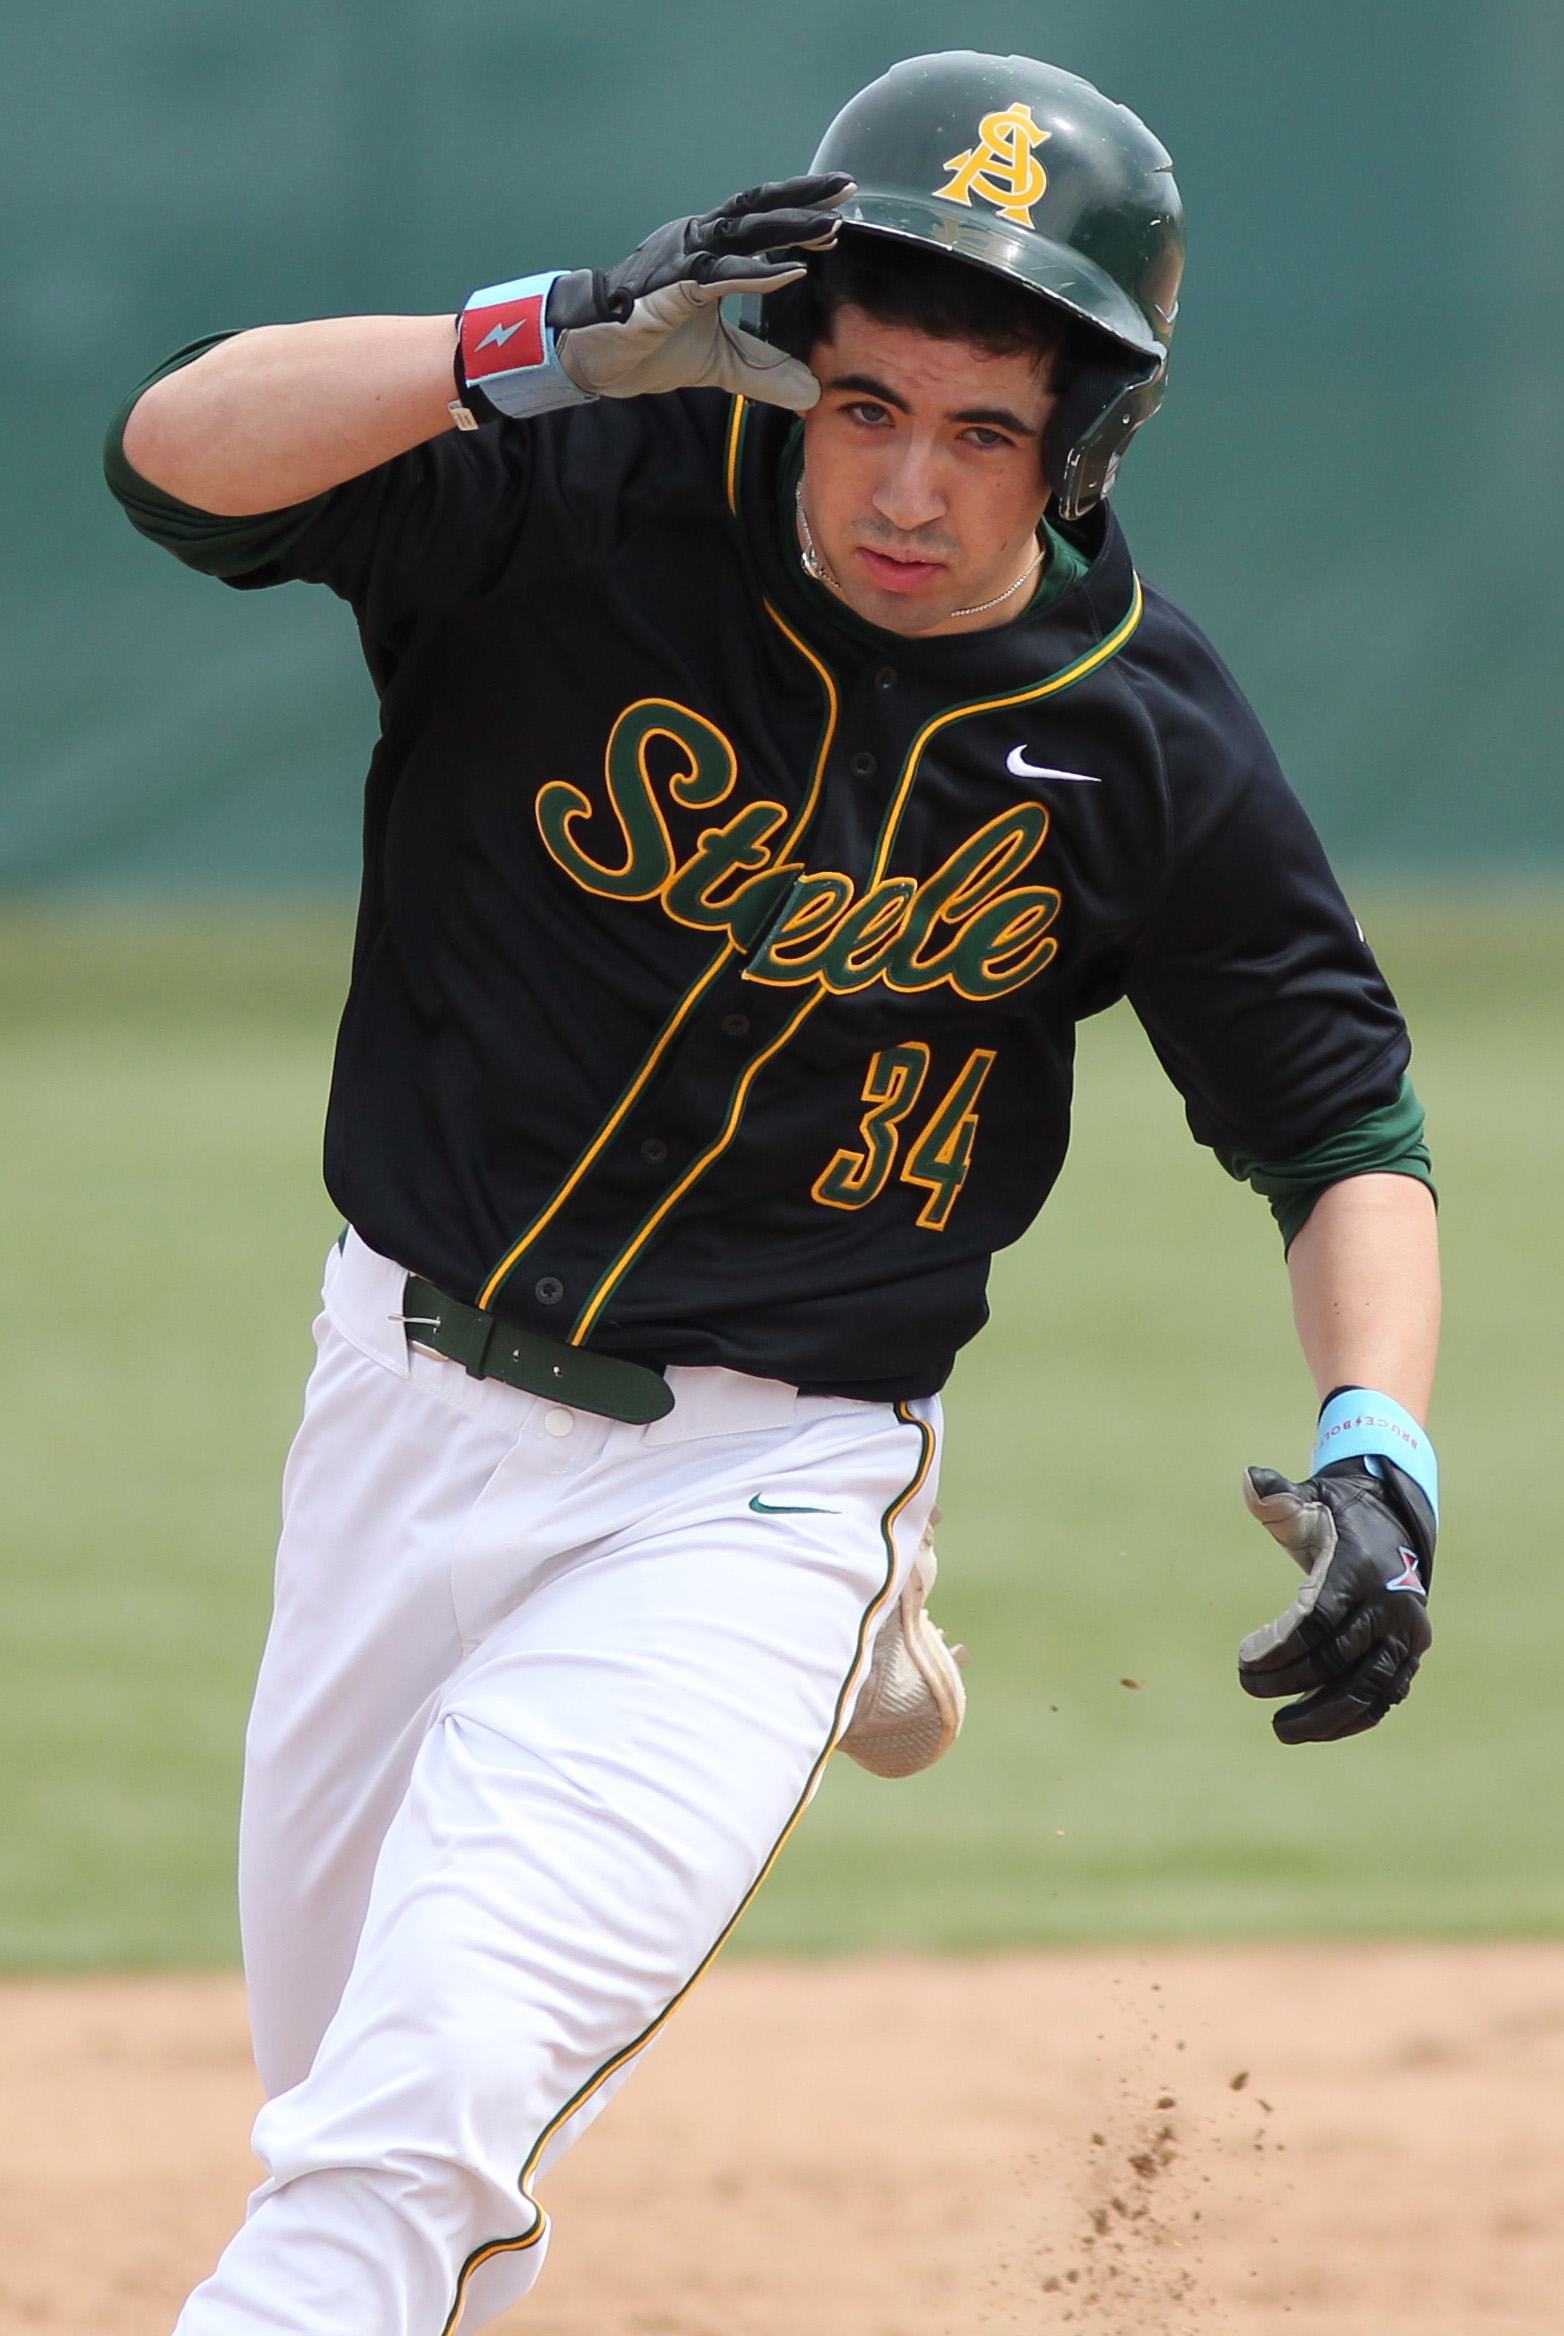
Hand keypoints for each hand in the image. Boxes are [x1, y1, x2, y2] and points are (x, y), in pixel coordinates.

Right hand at [547, 175, 852, 407]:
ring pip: (741, 234)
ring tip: (829, 228)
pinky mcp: (666, 291)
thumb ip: (765, 371)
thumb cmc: (650, 346)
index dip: (799, 212)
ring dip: (788, 230)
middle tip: (848, 189)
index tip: (840, 208)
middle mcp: (696, 243)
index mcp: (707, 250)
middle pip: (758, 211)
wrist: (593, 358)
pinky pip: (716, 277)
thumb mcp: (722, 363)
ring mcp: (680, 262)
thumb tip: (811, 392)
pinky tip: (789, 271)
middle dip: (804, 201)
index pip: (760, 221)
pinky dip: (754, 274)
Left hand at [1237, 1459, 1433, 1743]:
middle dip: (1289, 1681)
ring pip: (1368, 1689)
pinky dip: (1353, 1719)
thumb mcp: (1308, 1498)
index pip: (1318, 1623)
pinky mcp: (1412, 1655)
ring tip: (1282, 1729)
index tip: (1243, 1659)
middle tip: (1248, 1686)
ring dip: (1324, 1716)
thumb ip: (1276, 1495)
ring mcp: (1406, 1635)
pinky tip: (1318, 1729)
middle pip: (1338, 1660)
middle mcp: (1391, 1607)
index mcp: (1361, 1571)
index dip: (1280, 1649)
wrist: (1393, 1525)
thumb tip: (1250, 1480)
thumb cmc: (1335, 1516)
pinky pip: (1386, 1697)